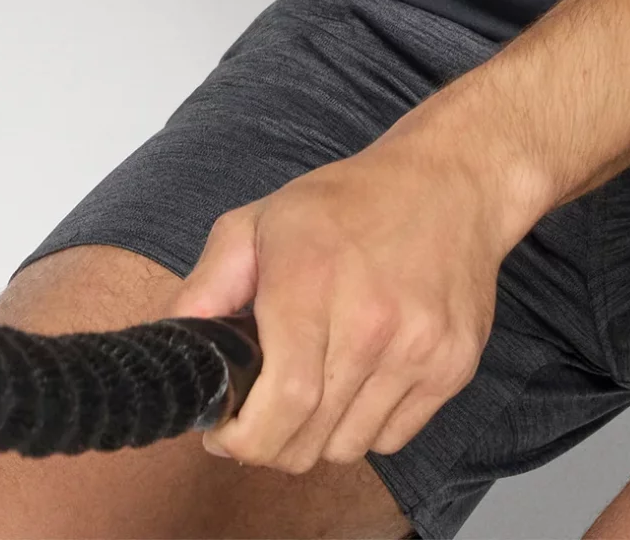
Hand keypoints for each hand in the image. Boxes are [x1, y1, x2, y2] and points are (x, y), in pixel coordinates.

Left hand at [168, 131, 516, 474]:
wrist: (451, 181)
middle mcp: (371, 321)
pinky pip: (392, 438)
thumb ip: (207, 286)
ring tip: (316, 385)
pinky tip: (359, 378)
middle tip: (263, 413)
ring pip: (348, 447)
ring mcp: (418, 348)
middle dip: (271, 442)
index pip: (281, 405)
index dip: (243, 438)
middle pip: (309, 441)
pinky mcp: (452, 366)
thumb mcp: (261, 221)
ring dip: (320, 434)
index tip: (225, 431)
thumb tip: (177, 345)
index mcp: (312, 282)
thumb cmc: (350, 201)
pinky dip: (366, 425)